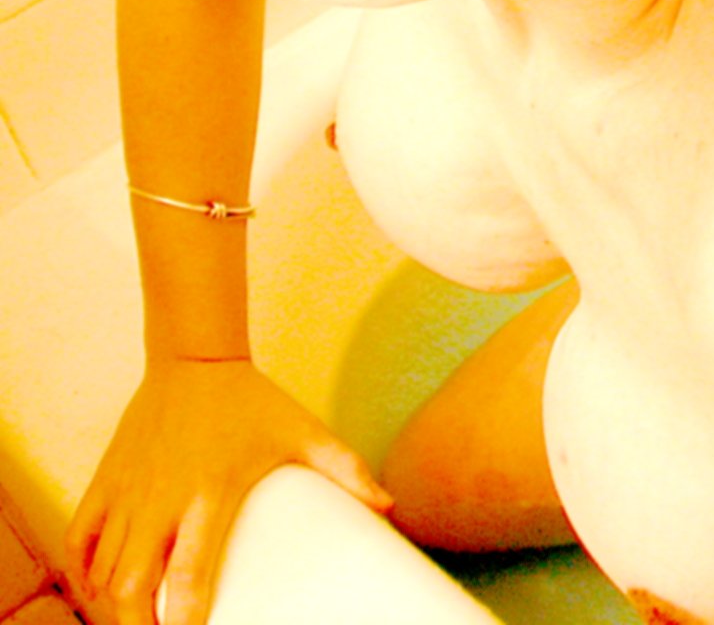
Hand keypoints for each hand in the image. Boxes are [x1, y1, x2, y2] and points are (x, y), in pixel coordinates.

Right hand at [66, 359, 393, 624]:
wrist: (195, 360)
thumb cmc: (251, 401)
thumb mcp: (304, 432)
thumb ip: (346, 470)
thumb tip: (389, 505)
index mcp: (210, 493)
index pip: (188, 571)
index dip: (183, 615)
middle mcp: (162, 499)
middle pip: (130, 585)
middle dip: (136, 624)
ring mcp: (128, 492)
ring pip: (100, 569)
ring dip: (111, 603)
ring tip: (135, 619)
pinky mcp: (105, 481)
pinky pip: (80, 537)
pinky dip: (83, 570)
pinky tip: (100, 585)